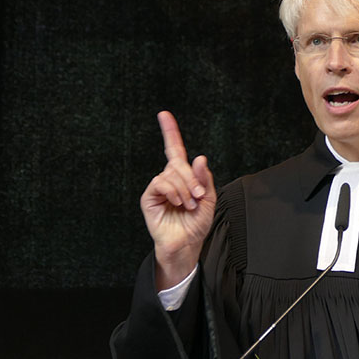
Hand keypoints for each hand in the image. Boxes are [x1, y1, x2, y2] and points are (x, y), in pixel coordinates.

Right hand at [141, 111, 216, 289]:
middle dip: (191, 177)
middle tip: (198, 195)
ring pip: (170, 173)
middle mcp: (169, 179)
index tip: (164, 114)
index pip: (175, 149)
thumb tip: (199, 157)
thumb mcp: (208, 199)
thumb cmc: (196, 224)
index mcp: (183, 177)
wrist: (186, 244)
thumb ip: (204, 179)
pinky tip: (177, 202)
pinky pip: (160, 183)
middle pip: (178, 162)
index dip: (170, 131)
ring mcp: (158, 188)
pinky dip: (172, 191)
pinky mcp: (149, 198)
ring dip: (184, 188)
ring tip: (188, 204)